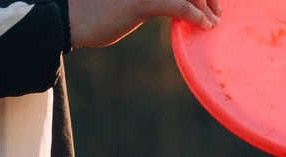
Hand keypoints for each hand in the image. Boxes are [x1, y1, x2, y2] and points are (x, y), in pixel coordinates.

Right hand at [67, 0, 219, 49]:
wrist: (69, 19)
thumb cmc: (94, 12)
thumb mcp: (125, 1)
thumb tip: (166, 5)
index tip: (208, 2)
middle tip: (216, 12)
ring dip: (206, 6)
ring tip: (212, 21)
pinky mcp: (143, 1)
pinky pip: (180, 6)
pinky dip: (196, 16)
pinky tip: (203, 24)